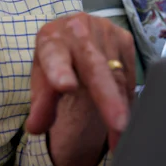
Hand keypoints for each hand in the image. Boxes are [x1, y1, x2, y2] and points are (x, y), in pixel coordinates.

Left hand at [27, 13, 136, 165]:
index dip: (59, 71)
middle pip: (94, 67)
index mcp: (51, 38)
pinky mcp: (125, 38)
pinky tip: (125, 117)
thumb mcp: (42, 81)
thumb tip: (36, 128)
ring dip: (121, 108)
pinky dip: (127, 100)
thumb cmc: (55, 62)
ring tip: (121, 136)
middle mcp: (79, 29)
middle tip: (118, 125)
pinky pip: (129, 75)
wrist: (74, 34)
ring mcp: (105, 31)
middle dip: (108, 97)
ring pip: (117, 76)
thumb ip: (41, 104)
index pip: (54, 56)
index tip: (65, 87)